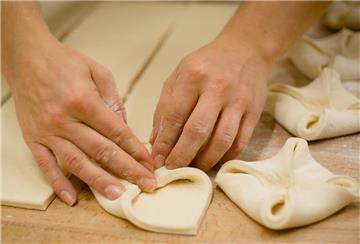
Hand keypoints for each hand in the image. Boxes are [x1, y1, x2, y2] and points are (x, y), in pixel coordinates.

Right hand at [3, 37, 155, 205]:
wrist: (26, 57)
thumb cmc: (64, 62)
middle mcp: (65, 119)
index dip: (136, 150)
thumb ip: (113, 100)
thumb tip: (125, 127)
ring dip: (99, 181)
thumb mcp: (97, 72)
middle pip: (102, 151)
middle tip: (145, 184)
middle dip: (127, 170)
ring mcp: (47, 131)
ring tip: (118, 195)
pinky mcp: (33, 138)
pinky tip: (71, 198)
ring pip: (77, 162)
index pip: (117, 132)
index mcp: (84, 100)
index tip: (149, 163)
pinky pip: (46, 165)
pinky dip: (58, 183)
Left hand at [150, 37, 270, 170]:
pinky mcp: (254, 111)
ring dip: (205, 161)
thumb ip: (165, 106)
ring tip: (193, 168)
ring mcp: (239, 100)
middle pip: (198, 131)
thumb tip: (156, 140)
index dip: (164, 142)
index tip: (157, 160)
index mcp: (193, 75)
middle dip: (182, 156)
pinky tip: (214, 160)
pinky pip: (240, 142)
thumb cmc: (206, 64)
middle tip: (173, 170)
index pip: (174, 116)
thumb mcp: (179, 75)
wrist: (246, 49)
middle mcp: (217, 87)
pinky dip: (225, 156)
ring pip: (222, 141)